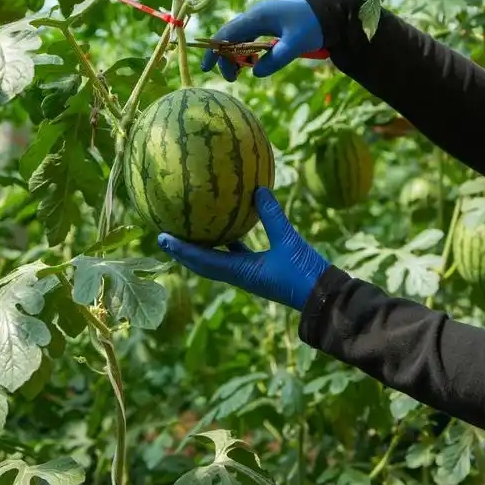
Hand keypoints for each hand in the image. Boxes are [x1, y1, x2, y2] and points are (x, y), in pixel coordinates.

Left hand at [156, 187, 329, 310]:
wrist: (323, 296)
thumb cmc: (304, 272)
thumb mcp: (288, 240)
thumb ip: (272, 215)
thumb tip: (257, 189)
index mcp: (240, 273)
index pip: (202, 260)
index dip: (181, 249)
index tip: (161, 237)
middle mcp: (239, 275)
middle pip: (203, 263)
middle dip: (184, 250)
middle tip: (165, 234)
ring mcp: (249, 273)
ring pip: (218, 259)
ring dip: (202, 247)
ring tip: (189, 230)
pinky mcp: (261, 269)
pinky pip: (237, 254)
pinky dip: (228, 241)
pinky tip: (229, 225)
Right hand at [202, 0, 322, 81]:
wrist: (328, 12)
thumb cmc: (312, 25)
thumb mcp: (296, 44)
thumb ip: (276, 59)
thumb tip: (256, 73)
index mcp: (258, 16)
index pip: (228, 33)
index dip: (215, 50)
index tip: (207, 68)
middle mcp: (255, 15)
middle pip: (230, 36)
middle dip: (226, 57)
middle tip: (232, 79)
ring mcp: (261, 17)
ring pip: (239, 37)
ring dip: (236, 55)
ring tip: (239, 74)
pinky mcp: (268, 22)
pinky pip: (249, 37)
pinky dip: (246, 51)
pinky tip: (250, 63)